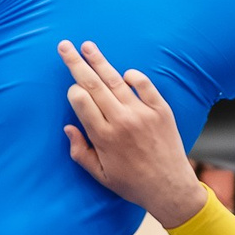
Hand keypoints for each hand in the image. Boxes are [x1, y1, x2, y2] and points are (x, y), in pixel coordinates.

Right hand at [59, 40, 205, 228]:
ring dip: (99, 61)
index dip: (74, 91)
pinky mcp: (161, 111)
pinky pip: (145, 85)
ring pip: (116, 80)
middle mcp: (122, 121)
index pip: (81, 102)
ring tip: (87, 46)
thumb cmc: (132, 184)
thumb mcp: (100, 175)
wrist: (170, 188)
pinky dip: (133, 76)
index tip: (73, 90)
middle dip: (76, 63)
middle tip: (65, 46)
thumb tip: (68, 127)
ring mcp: (143, 114)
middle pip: (93, 85)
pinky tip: (124, 72)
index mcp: (104, 137)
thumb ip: (80, 151)